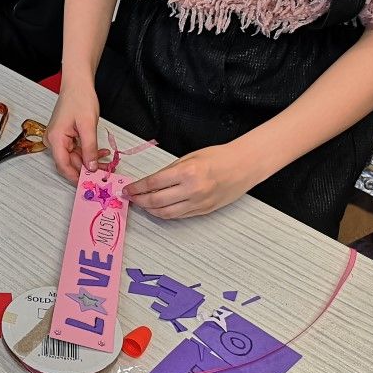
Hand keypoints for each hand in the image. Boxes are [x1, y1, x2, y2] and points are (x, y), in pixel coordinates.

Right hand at [46, 78, 104, 181]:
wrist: (77, 84)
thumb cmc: (79, 98)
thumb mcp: (88, 125)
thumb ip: (89, 148)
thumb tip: (91, 167)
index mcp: (55, 139)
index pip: (63, 165)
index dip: (76, 177)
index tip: (89, 183)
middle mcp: (53, 140)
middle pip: (69, 163)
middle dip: (86, 168)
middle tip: (103, 172)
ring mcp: (58, 139)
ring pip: (74, 157)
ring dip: (89, 160)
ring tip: (105, 160)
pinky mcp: (64, 136)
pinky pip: (75, 150)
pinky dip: (87, 152)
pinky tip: (99, 152)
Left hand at [125, 144, 258, 218]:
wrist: (244, 165)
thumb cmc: (219, 157)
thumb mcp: (190, 157)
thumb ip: (169, 171)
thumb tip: (150, 183)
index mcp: (187, 172)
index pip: (153, 184)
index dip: (136, 188)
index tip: (128, 189)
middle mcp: (192, 190)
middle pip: (156, 201)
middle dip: (139, 200)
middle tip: (131, 197)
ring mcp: (199, 203)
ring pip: (166, 213)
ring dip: (150, 210)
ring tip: (142, 204)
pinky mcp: (203, 211)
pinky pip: (178, 216)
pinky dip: (164, 213)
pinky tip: (157, 208)